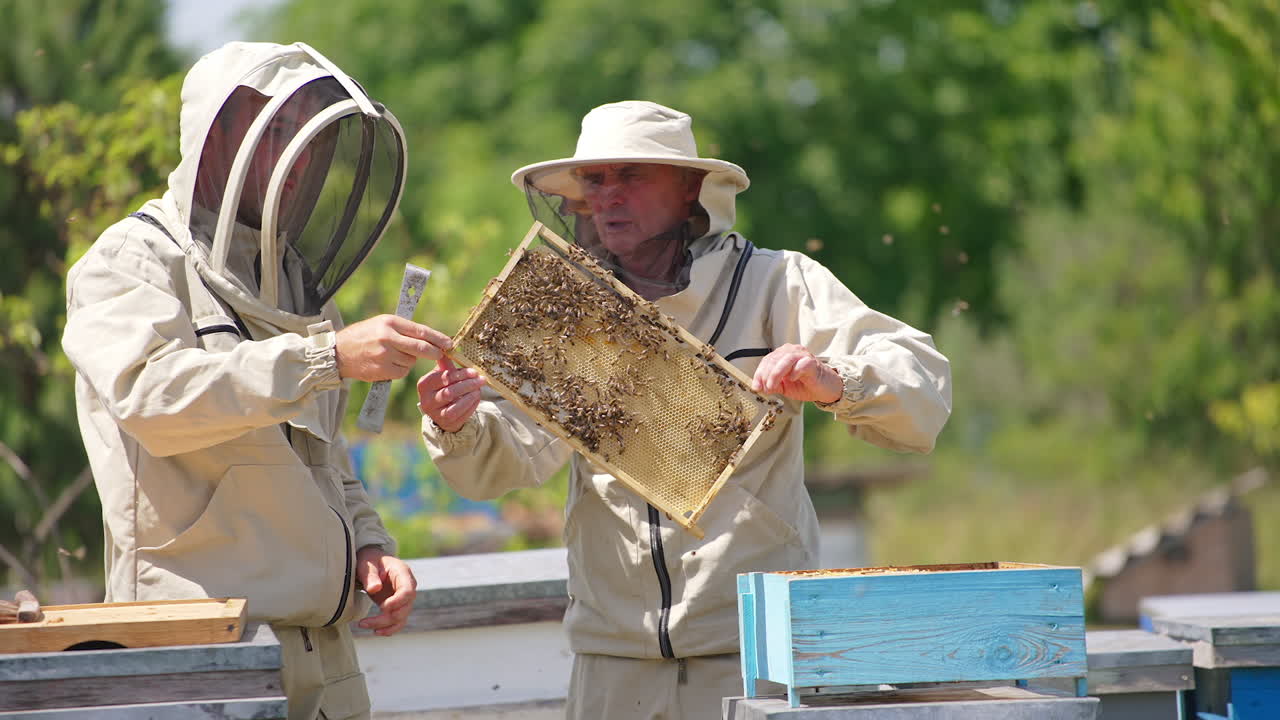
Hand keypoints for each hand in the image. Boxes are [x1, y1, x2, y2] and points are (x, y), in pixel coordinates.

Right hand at [335, 315, 452, 381]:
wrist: (339, 352)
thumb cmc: (364, 335)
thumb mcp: (382, 323)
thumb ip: (404, 329)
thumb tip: (431, 338)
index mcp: (389, 322)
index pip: (420, 331)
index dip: (438, 338)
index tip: (449, 343)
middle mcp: (387, 337)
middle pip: (421, 348)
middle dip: (434, 352)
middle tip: (440, 354)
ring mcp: (384, 355)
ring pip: (411, 361)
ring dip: (410, 360)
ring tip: (396, 355)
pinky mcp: (381, 370)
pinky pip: (402, 372)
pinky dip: (401, 370)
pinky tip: (390, 364)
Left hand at [355, 546, 415, 636]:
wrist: (371, 563)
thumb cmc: (370, 561)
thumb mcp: (367, 564)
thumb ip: (370, 576)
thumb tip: (375, 589)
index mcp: (403, 573)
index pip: (408, 591)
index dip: (398, 602)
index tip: (382, 607)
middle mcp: (407, 587)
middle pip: (405, 608)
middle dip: (386, 618)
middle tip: (364, 622)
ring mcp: (403, 598)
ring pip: (401, 618)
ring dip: (385, 626)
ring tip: (365, 626)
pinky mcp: (397, 607)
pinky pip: (398, 622)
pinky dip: (388, 629)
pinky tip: (375, 631)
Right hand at [416, 355, 486, 432]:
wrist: (442, 412)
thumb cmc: (443, 388)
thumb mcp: (442, 375)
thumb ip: (446, 364)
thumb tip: (449, 346)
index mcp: (424, 384)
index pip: (443, 377)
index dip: (460, 374)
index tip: (474, 371)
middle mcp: (426, 399)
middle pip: (449, 390)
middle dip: (468, 384)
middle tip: (481, 379)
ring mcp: (435, 413)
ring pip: (455, 402)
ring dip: (470, 394)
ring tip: (479, 388)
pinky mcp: (445, 421)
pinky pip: (461, 412)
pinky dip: (471, 404)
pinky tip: (476, 397)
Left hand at [752, 343, 842, 403]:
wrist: (825, 389)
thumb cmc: (805, 384)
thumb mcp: (784, 386)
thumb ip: (772, 385)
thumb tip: (758, 387)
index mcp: (783, 354)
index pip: (767, 360)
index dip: (759, 373)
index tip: (756, 387)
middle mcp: (792, 351)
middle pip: (774, 359)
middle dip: (766, 375)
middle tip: (765, 388)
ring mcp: (803, 355)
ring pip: (785, 359)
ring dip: (776, 374)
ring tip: (772, 386)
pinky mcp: (812, 363)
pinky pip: (801, 364)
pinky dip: (794, 372)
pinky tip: (791, 380)